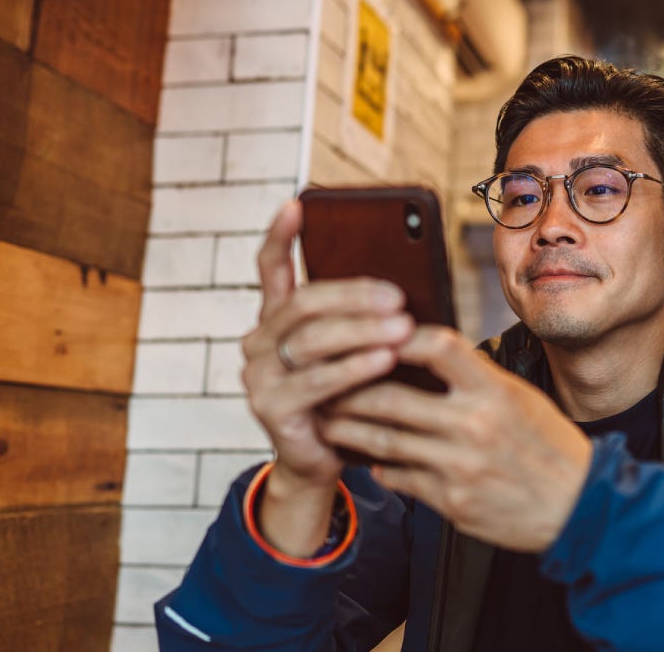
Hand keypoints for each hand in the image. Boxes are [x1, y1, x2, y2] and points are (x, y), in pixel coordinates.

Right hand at [240, 201, 412, 552]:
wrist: (327, 460)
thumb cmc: (349, 396)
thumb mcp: (354, 351)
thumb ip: (362, 320)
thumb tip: (404, 284)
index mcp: (276, 320)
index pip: (271, 268)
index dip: (282, 236)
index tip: (298, 203)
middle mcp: (258, 342)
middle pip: (304, 303)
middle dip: (353, 295)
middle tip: (397, 295)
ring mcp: (259, 376)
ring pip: (312, 340)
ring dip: (361, 331)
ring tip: (401, 326)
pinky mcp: (271, 410)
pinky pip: (316, 382)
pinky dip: (354, 368)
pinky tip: (385, 360)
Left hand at [318, 326, 593, 552]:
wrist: (580, 507)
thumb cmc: (550, 446)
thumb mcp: (520, 398)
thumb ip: (474, 377)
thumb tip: (424, 350)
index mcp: (494, 391)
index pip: (435, 346)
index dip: (396, 336)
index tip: (370, 332)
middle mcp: (474, 426)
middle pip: (390, 398)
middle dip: (347, 389)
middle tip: (321, 381)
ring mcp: (459, 467)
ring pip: (383, 442)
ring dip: (347, 429)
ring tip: (326, 419)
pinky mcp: (452, 503)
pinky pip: (400, 479)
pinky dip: (379, 467)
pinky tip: (366, 460)